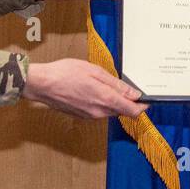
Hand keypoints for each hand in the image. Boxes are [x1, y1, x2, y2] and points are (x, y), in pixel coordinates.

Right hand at [22, 59, 144, 119]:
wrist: (42, 84)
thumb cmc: (66, 73)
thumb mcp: (95, 72)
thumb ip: (116, 84)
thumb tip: (134, 94)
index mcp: (106, 100)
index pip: (132, 111)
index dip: (142, 107)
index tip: (146, 100)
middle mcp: (99, 112)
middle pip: (122, 111)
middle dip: (128, 102)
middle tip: (127, 87)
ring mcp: (90, 116)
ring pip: (110, 111)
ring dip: (113, 102)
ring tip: (106, 85)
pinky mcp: (81, 116)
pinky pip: (98, 111)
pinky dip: (101, 103)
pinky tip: (93, 90)